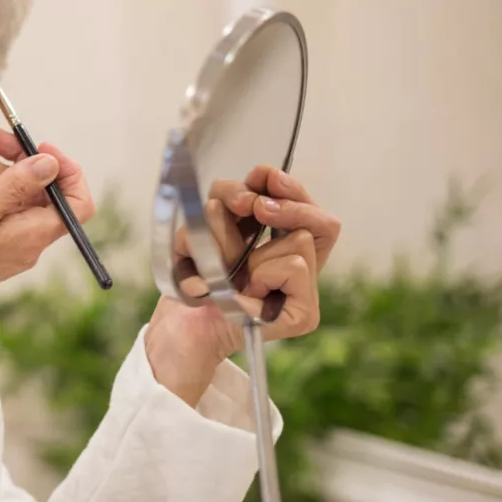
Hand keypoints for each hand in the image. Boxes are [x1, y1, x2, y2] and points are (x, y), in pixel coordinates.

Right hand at [0, 121, 95, 288]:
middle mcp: (25, 236)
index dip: (66, 172)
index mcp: (34, 233)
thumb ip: (18, 183)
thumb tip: (51, 164)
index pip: (75, 203)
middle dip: (9, 158)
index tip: (41, 149)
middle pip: (34, 186)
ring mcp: (3, 236)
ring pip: (4, 189)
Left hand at [144, 166, 340, 406]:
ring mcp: (306, 293)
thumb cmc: (193, 279)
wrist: (180, 325)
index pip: (308, 207)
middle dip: (286, 205)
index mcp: (280, 245)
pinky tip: (245, 292)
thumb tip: (251, 194)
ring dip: (256, 249)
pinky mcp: (305, 315)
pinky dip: (262, 271)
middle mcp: (300, 269)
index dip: (289, 187)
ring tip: (235, 274)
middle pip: (320, 221)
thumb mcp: (207, 230)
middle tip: (255, 207)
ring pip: (299, 240)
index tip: (261, 175)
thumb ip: (229, 206)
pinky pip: (293, 267)